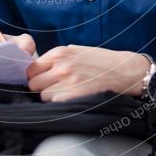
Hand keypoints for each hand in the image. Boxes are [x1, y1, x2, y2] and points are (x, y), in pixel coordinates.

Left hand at [26, 44, 149, 102]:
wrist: (124, 71)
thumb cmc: (101, 61)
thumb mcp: (76, 51)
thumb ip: (56, 58)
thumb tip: (38, 69)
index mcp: (59, 53)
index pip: (31, 68)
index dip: (35, 76)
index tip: (42, 80)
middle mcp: (60, 66)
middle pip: (33, 83)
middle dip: (41, 87)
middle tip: (54, 88)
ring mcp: (67, 81)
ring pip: (43, 96)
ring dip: (51, 97)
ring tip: (66, 93)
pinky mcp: (73, 96)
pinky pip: (55, 104)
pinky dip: (60, 104)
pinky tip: (72, 99)